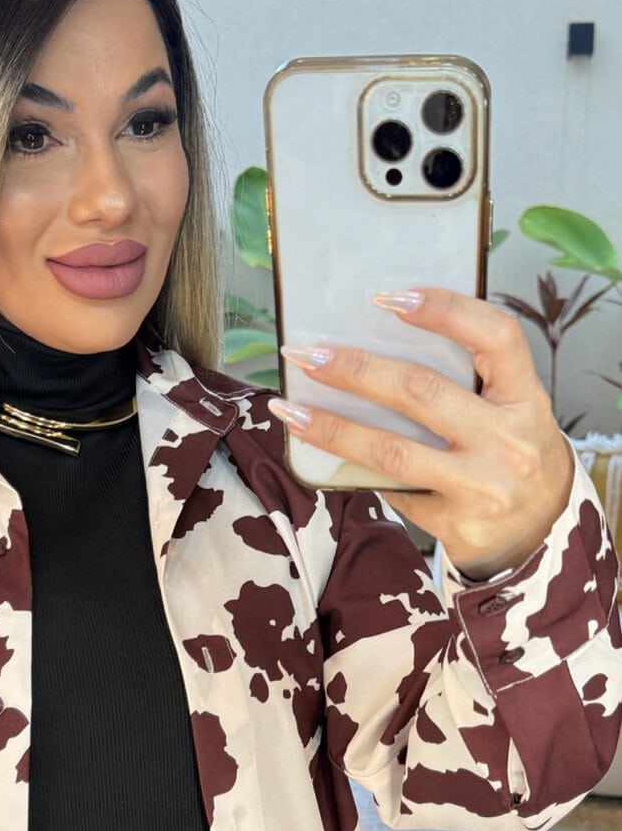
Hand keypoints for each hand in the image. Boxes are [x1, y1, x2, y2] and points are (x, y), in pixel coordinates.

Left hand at [267, 286, 575, 580]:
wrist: (539, 532)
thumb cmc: (511, 455)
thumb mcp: (510, 410)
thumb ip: (466, 381)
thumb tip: (373, 345)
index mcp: (525, 398)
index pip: (496, 337)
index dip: (446, 310)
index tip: (390, 298)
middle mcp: (508, 441)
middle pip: (423, 392)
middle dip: (356, 369)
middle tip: (308, 354)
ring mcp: (481, 487)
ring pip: (393, 450)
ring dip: (334, 427)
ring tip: (291, 409)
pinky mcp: (455, 524)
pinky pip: (391, 489)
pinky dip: (353, 469)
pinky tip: (320, 453)